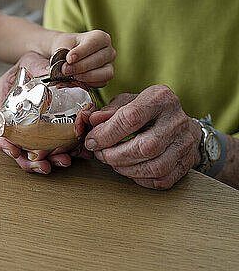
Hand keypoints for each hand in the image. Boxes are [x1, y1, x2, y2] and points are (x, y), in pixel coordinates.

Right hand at [0, 52, 88, 173]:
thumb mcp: (32, 60)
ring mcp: (23, 124)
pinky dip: (55, 153)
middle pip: (12, 144)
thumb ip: (37, 66)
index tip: (14, 152)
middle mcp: (9, 115)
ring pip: (28, 150)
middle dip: (27, 161)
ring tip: (61, 163)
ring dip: (43, 161)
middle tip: (45, 166)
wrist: (42, 63)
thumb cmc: (32, 62)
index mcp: (1, 98)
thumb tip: (49, 74)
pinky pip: (43, 145)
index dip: (3, 141)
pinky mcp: (38, 129)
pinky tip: (70, 156)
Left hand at [50, 30, 115, 87]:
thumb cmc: (64, 46)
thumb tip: (62, 68)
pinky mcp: (105, 77)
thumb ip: (63, 53)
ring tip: (71, 77)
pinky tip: (75, 81)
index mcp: (100, 37)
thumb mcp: (61, 44)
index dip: (82, 52)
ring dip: (86, 76)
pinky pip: (101, 83)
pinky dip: (88, 83)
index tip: (69, 58)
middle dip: (81, 66)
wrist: (61, 53)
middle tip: (65, 70)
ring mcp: (108, 65)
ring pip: (105, 73)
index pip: (95, 43)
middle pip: (99, 59)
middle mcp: (108, 50)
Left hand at [84, 85, 202, 189]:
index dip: (106, 133)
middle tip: (100, 155)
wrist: (180, 124)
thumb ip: (108, 111)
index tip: (92, 141)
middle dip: (115, 155)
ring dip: (126, 169)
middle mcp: (176, 120)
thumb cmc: (147, 112)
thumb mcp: (126, 102)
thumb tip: (90, 120)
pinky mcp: (186, 163)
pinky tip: (129, 169)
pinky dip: (140, 178)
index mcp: (160, 98)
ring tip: (112, 162)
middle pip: (145, 147)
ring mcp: (184, 143)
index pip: (130, 118)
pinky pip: (161, 179)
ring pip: (155, 167)